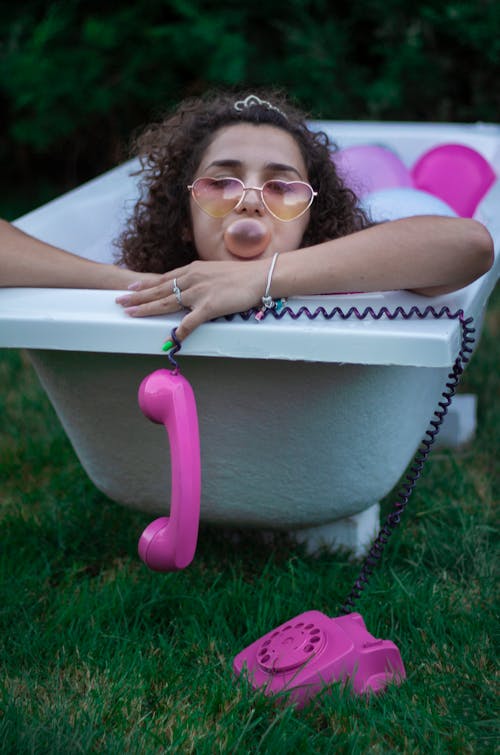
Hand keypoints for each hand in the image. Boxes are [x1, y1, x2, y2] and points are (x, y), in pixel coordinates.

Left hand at [115, 259, 267, 340]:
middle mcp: (192, 279)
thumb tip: (194, 285)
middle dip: (137, 295)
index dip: (146, 283)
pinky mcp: (209, 306)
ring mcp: (199, 292)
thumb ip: (202, 278)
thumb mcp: (215, 271)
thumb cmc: (242, 275)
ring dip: (147, 308)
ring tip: (130, 313)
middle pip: (159, 289)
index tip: (131, 286)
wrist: (259, 276)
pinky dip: (180, 331)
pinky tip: (170, 339)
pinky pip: (190, 322)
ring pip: (167, 302)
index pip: (164, 278)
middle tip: (119, 300)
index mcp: (193, 270)